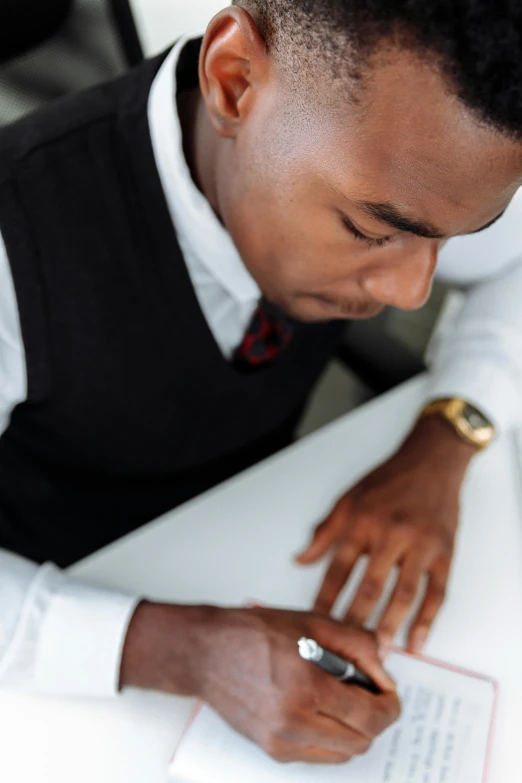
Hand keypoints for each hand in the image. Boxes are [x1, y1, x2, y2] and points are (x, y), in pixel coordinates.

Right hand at [121, 602, 399, 763]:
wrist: (206, 653)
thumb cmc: (253, 633)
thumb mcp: (312, 623)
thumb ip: (357, 644)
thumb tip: (385, 668)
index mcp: (306, 687)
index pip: (369, 715)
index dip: (390, 705)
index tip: (390, 693)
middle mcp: (293, 723)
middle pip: (361, 741)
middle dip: (376, 719)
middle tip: (373, 693)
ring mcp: (281, 742)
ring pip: (343, 753)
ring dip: (355, 731)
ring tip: (345, 699)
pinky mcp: (272, 751)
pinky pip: (319, 755)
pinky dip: (332, 737)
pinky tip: (324, 709)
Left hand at [297, 416, 478, 653]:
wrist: (432, 461)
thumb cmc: (389, 478)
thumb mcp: (349, 497)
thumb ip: (325, 531)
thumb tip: (301, 559)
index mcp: (362, 521)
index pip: (338, 568)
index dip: (325, 598)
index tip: (315, 621)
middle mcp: (390, 534)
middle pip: (368, 587)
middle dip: (354, 621)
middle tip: (345, 647)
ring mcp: (420, 545)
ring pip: (402, 595)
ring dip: (388, 627)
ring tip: (377, 652)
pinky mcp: (443, 553)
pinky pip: (435, 594)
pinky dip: (426, 621)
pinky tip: (415, 641)